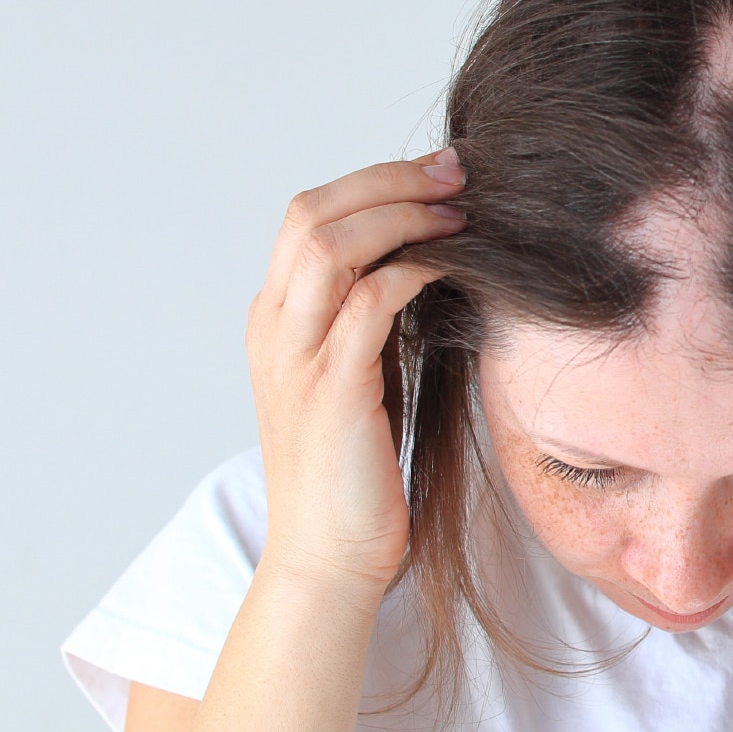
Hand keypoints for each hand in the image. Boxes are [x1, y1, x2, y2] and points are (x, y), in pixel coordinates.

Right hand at [245, 148, 468, 586]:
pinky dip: (412, 271)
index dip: (372, 181)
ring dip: (400, 214)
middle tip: (455, 172)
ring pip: (329, 244)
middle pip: (311, 212)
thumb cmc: (354, 475)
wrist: (328, 559)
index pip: (307, 215)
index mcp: (274, 321)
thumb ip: (369, 323)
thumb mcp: (357, 380)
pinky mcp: (331, 389)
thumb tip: (422, 264)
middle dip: (388, 180)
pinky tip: (452, 267)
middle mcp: (273, 328)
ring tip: (459, 211)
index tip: (437, 173)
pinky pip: (368, 302)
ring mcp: (295, 357)